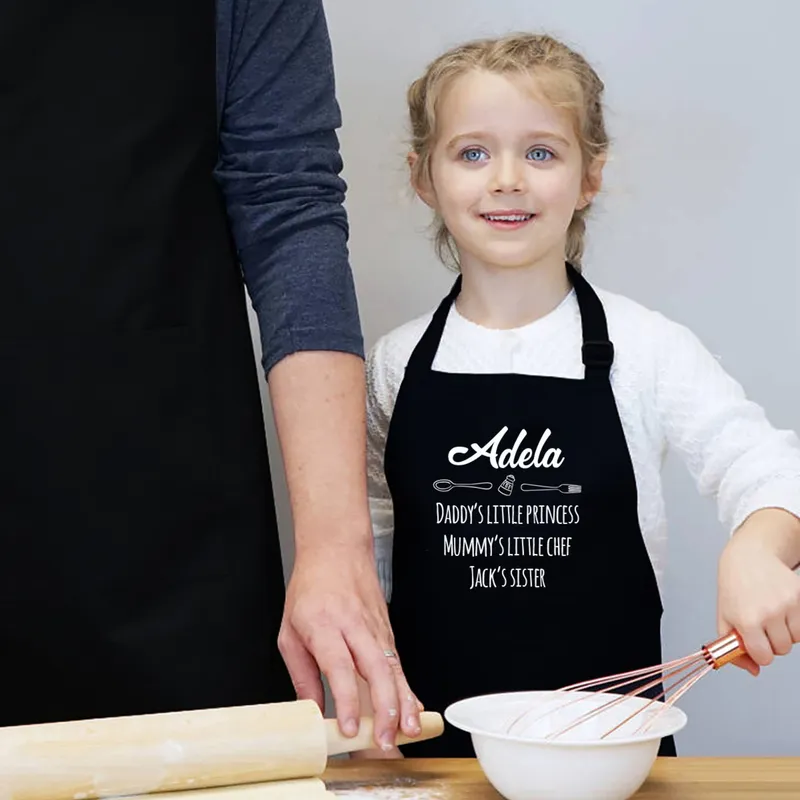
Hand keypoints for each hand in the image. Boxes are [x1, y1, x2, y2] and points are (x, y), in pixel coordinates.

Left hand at [278, 543, 422, 750]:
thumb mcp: (290, 631)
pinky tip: (412, 711)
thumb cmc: (312, 588)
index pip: (339, 667)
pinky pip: (399, 664)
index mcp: (324, 626)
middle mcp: (354, 627)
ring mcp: (375, 628)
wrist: (337, 550)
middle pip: (376, 669)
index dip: (346, 699)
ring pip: (394, 667)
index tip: (347, 727)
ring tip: (409, 730)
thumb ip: (302, 675)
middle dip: (385, 707)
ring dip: (403, 702)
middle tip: (386, 738)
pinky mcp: (387, 632)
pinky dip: (407, 690)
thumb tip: (310, 711)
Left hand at [717, 509, 799, 674]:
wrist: (748, 558)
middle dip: (771, 641)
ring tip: (771, 614)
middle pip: (782, 650)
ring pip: (795, 639)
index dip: (760, 652)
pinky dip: (795, 623)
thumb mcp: (724, 617)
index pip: (764, 657)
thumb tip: (754, 670)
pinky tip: (782, 610)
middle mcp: (768, 613)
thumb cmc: (734, 588)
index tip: (755, 642)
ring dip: (785, 632)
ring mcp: (786, 604)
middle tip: (761, 624)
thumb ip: (734, 648)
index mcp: (746, 620)